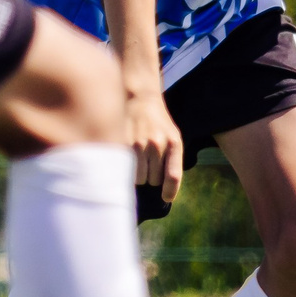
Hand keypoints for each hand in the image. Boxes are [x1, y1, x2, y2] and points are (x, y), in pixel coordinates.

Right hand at [128, 90, 185, 206]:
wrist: (140, 98)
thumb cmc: (158, 122)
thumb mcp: (173, 136)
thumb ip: (172, 160)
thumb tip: (165, 194)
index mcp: (173, 143)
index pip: (172, 176)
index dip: (169, 192)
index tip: (165, 198)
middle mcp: (156, 144)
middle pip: (153, 180)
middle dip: (151, 176)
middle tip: (148, 162)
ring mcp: (138, 144)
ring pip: (138, 178)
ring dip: (138, 174)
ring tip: (137, 158)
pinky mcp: (122, 144)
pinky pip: (125, 170)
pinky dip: (126, 170)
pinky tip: (126, 159)